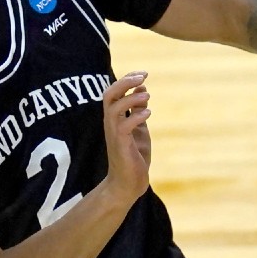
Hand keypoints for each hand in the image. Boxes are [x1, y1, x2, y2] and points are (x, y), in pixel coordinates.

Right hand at [101, 72, 152, 204]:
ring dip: (131, 98)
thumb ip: (138, 110)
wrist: (128, 183)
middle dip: (124, 82)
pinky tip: (148, 113)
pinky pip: (123, 126)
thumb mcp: (139, 128)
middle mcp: (111, 124)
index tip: (143, 74)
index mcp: (115, 118)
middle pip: (109, 95)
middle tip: (142, 76)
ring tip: (148, 95)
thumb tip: (142, 89)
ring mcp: (114, 134)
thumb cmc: (133, 156)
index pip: (114, 92)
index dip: (126, 80)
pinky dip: (136, 117)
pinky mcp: (120, 145)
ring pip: (114, 108)